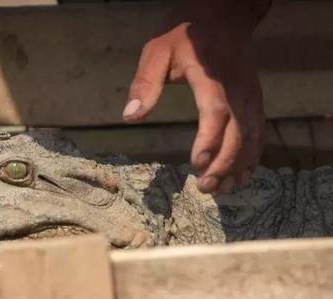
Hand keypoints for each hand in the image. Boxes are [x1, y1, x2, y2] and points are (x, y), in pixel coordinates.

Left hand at [123, 0, 270, 194]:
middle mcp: (237, 88)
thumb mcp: (157, 51)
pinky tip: (241, 176)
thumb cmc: (185, 33)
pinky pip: (259, 132)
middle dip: (224, 162)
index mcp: (211, 76)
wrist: (224, 13)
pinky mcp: (255, 100)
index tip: (197, 163)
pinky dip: (252, 156)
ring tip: (221, 189)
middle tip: (205, 187)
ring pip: (252, 136)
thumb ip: (145, 83)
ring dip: (239, 165)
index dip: (209, 139)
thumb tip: (130, 116)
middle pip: (238, 131)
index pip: (216, 111)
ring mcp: (250, 95)